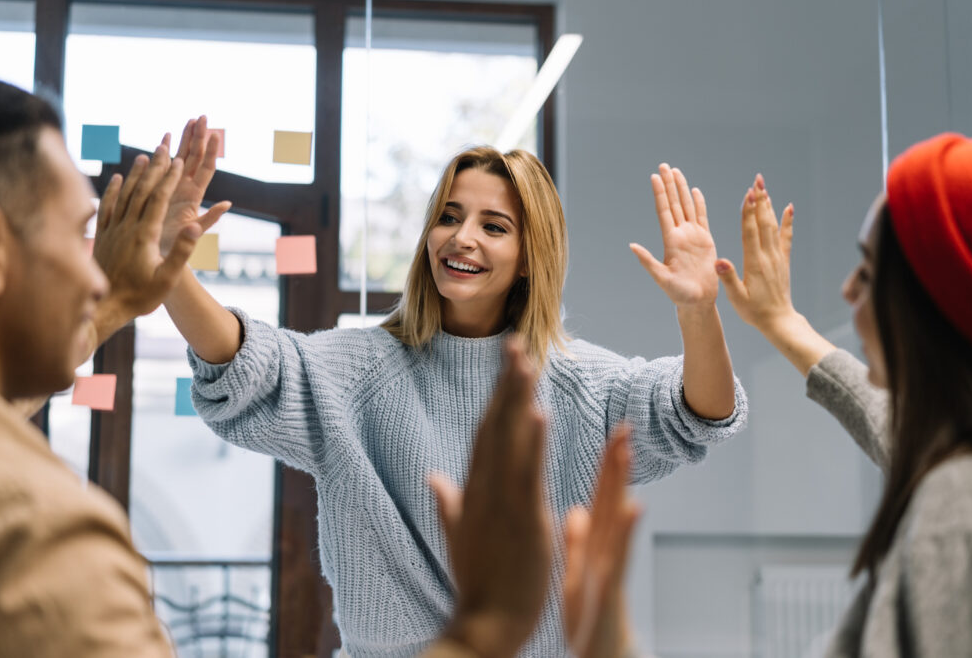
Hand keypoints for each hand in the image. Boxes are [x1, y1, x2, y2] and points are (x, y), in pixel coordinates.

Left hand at [91, 145, 200, 340]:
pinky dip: (113, 189)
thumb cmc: (141, 296)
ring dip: (136, 174)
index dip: (169, 179)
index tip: (179, 161)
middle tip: (164, 147)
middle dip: (155, 168)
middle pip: (142, 190)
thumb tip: (193, 225)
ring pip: (125, 195)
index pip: (158, 199)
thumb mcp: (168, 278)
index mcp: (145, 235)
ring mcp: (113, 230)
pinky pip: (108, 206)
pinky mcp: (103, 236)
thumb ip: (182, 251)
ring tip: (145, 156)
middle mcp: (127, 228)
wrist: (105, 307)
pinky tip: (117, 178)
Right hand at [160, 116, 229, 255]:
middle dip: (198, 137)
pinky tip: (166, 138)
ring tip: (190, 120)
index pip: (205, 169)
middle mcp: (185, 189)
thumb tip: (228, 204)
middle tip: (203, 116)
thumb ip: (209, 219)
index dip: (210, 151)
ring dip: (185, 140)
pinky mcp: (160, 190)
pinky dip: (164, 151)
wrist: (158, 259)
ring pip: (180, 159)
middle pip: (194, 158)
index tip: (215, 133)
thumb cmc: (175, 250)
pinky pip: (162, 166)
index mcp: (193, 197)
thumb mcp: (194, 234)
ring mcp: (172, 188)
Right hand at [430, 337, 550, 657]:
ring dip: (518, 398)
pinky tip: (538, 412)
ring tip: (527, 361)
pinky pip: (526, 473)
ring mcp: (502, 503)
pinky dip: (531, 442)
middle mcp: (484, 490)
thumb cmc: (478, 584)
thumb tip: (433, 476)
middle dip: (506, 383)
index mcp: (474, 492)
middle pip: (495, 426)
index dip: (496, 397)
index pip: (486, 434)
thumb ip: (449, 503)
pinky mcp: (522, 520)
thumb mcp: (459, 537)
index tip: (506, 366)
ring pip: (510, 441)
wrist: (484, 627)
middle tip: (516, 343)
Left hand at [564, 425, 639, 657]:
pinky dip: (627, 531)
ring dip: (622, 485)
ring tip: (625, 453)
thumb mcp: (576, 574)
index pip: (600, 496)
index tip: (610, 433)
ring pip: (618, 519)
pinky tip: (634, 507)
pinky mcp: (610, 587)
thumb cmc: (588, 621)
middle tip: (623, 426)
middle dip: (617, 464)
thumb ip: (577, 542)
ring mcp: (611, 567)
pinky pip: (619, 554)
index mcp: (593, 545)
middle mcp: (606, 550)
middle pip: (612, 499)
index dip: (603, 466)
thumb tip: (576, 510)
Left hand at [630, 163, 718, 307]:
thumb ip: (648, 261)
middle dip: (669, 184)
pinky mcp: (705, 240)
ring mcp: (692, 236)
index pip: (664, 211)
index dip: (660, 194)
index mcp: (670, 241)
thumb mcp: (661, 278)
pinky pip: (702, 217)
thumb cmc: (679, 294)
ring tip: (677, 171)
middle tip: (664, 165)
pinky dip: (699, 203)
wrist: (698, 301)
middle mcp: (680, 235)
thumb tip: (632, 246)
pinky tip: (695, 191)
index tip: (655, 177)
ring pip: (687, 206)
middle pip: (674, 204)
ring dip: (681, 189)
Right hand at [715, 174, 797, 332]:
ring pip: (773, 226)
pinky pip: (786, 237)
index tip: (748, 194)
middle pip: (763, 223)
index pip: (750, 232)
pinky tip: (788, 207)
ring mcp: (778, 257)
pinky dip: (787, 221)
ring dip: (769, 205)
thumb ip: (728, 278)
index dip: (749, 212)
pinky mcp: (783, 260)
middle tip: (757, 180)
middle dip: (760, 200)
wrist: (778, 321)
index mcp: (755, 263)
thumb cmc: (754, 312)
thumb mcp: (737, 298)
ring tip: (764, 187)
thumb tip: (719, 261)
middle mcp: (768, 256)